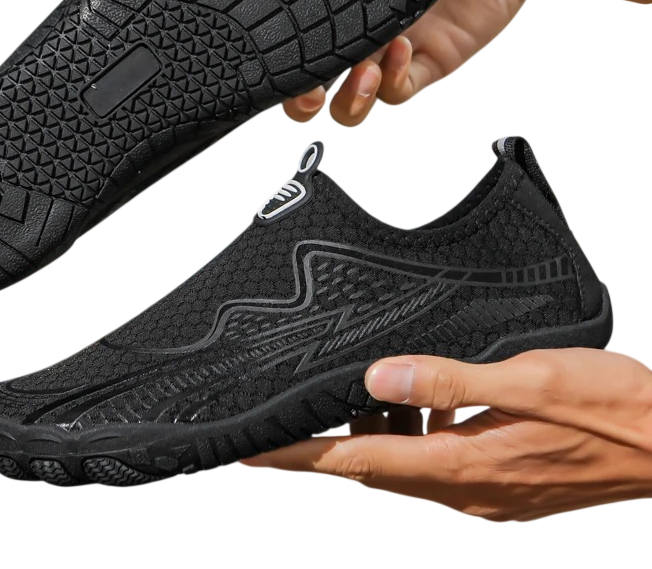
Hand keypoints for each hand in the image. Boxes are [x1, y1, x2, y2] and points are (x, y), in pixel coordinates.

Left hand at [243, 349, 651, 520]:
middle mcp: (468, 490)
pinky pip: (439, 463)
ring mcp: (486, 494)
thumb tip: (379, 377)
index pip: (361, 461)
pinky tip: (430, 401)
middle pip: (376, 466)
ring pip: (407, 464)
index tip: (258, 451)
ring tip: (380, 387)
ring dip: (383, 430)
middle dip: (334, 439)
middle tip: (307, 407)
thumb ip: (450, 380)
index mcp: (466, 465)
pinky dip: (419, 434)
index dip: (304, 457)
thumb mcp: (530, 379)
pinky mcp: (502, 486)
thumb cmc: (614, 409)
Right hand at [283, 0, 555, 124]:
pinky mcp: (432, 62)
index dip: (282, 61)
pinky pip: (403, 89)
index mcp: (346, 2)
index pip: (301, 42)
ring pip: (355, 102)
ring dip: (350, 99)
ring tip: (361, 73)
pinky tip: (400, 48)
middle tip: (306, 91)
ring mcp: (395, 53)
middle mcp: (363, 34)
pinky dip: (394, 79)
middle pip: (317, 88)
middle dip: (301, 101)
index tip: (273, 49)